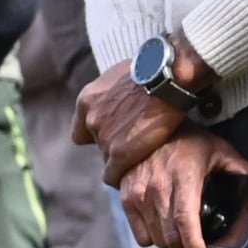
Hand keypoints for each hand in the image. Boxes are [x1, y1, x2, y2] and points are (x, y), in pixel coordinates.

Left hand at [73, 52, 208, 185]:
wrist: (166, 78)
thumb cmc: (152, 69)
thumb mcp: (121, 71)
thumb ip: (113, 86)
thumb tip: (120, 88)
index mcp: (88, 100)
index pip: (81, 131)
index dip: (96, 136)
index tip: (113, 136)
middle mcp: (92, 120)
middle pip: (99, 144)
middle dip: (116, 144)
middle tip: (138, 142)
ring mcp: (104, 138)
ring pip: (109, 158)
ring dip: (124, 157)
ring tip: (144, 155)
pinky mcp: (120, 153)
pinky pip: (113, 174)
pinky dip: (120, 176)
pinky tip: (131, 178)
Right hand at [119, 129, 247, 247]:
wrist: (145, 123)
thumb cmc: (186, 138)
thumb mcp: (217, 148)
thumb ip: (237, 166)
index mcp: (183, 179)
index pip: (186, 221)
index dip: (194, 246)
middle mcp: (158, 189)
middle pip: (170, 237)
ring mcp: (139, 194)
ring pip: (155, 238)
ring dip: (170, 246)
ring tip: (182, 246)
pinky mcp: (126, 198)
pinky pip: (139, 234)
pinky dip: (151, 239)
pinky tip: (162, 232)